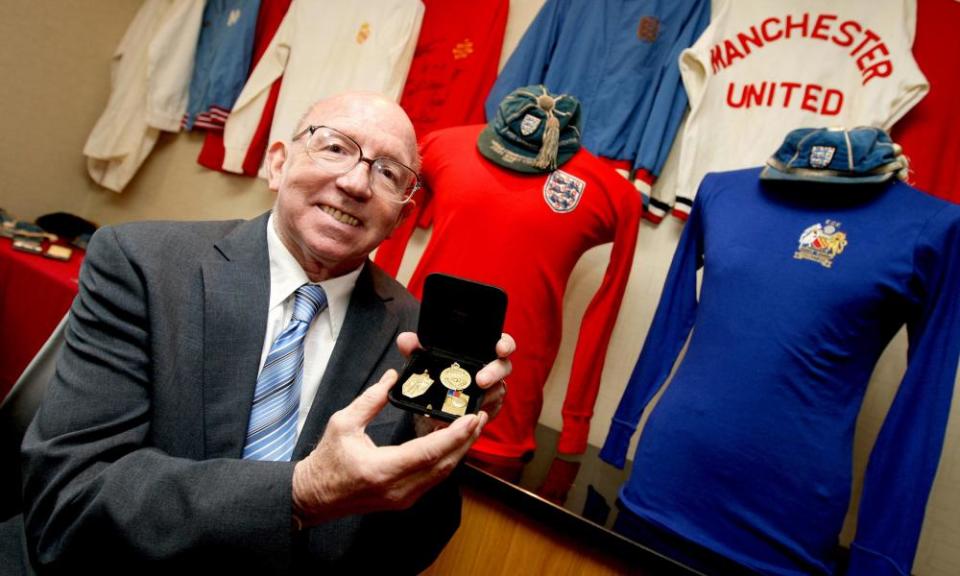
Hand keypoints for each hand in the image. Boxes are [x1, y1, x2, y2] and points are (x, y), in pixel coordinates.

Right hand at [292, 369, 485, 526]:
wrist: (314, 496)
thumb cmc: (326, 462)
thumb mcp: (343, 423)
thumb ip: (370, 400)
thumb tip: (391, 377)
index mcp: (382, 469)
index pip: (428, 452)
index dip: (453, 435)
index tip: (470, 418)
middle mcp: (397, 488)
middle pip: (444, 465)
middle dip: (466, 440)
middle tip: (480, 416)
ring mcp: (403, 498)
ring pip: (443, 474)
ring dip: (460, 450)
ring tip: (472, 427)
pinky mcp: (404, 500)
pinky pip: (434, 479)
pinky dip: (448, 460)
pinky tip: (454, 443)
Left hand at [396, 331, 513, 423]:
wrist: (433, 403)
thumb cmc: (437, 374)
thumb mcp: (425, 361)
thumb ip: (416, 349)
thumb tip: (405, 340)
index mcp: (481, 352)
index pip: (501, 343)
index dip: (504, 344)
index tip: (499, 348)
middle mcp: (491, 369)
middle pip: (504, 367)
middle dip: (494, 372)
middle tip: (481, 380)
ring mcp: (492, 390)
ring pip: (498, 390)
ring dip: (488, 395)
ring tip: (475, 400)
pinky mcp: (488, 409)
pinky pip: (491, 410)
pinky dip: (483, 411)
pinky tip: (473, 413)